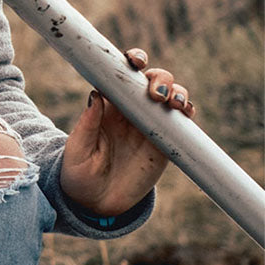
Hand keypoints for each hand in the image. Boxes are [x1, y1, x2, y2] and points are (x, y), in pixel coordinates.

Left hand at [59, 47, 194, 216]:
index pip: (120, 74)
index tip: (134, 61)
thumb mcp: (78, 149)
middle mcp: (130, 110)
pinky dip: (187, 112)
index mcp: (107, 104)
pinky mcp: (165, 145)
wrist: (97, 203)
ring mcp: (150, 125)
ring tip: (171, 102)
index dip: (131, 61)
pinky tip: (186, 111)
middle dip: (158, 76)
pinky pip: (181, 123)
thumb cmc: (79, 172)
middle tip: (154, 93)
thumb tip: (95, 94)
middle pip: (150, 80)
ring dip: (175, 90)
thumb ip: (87, 124)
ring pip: (170, 96)